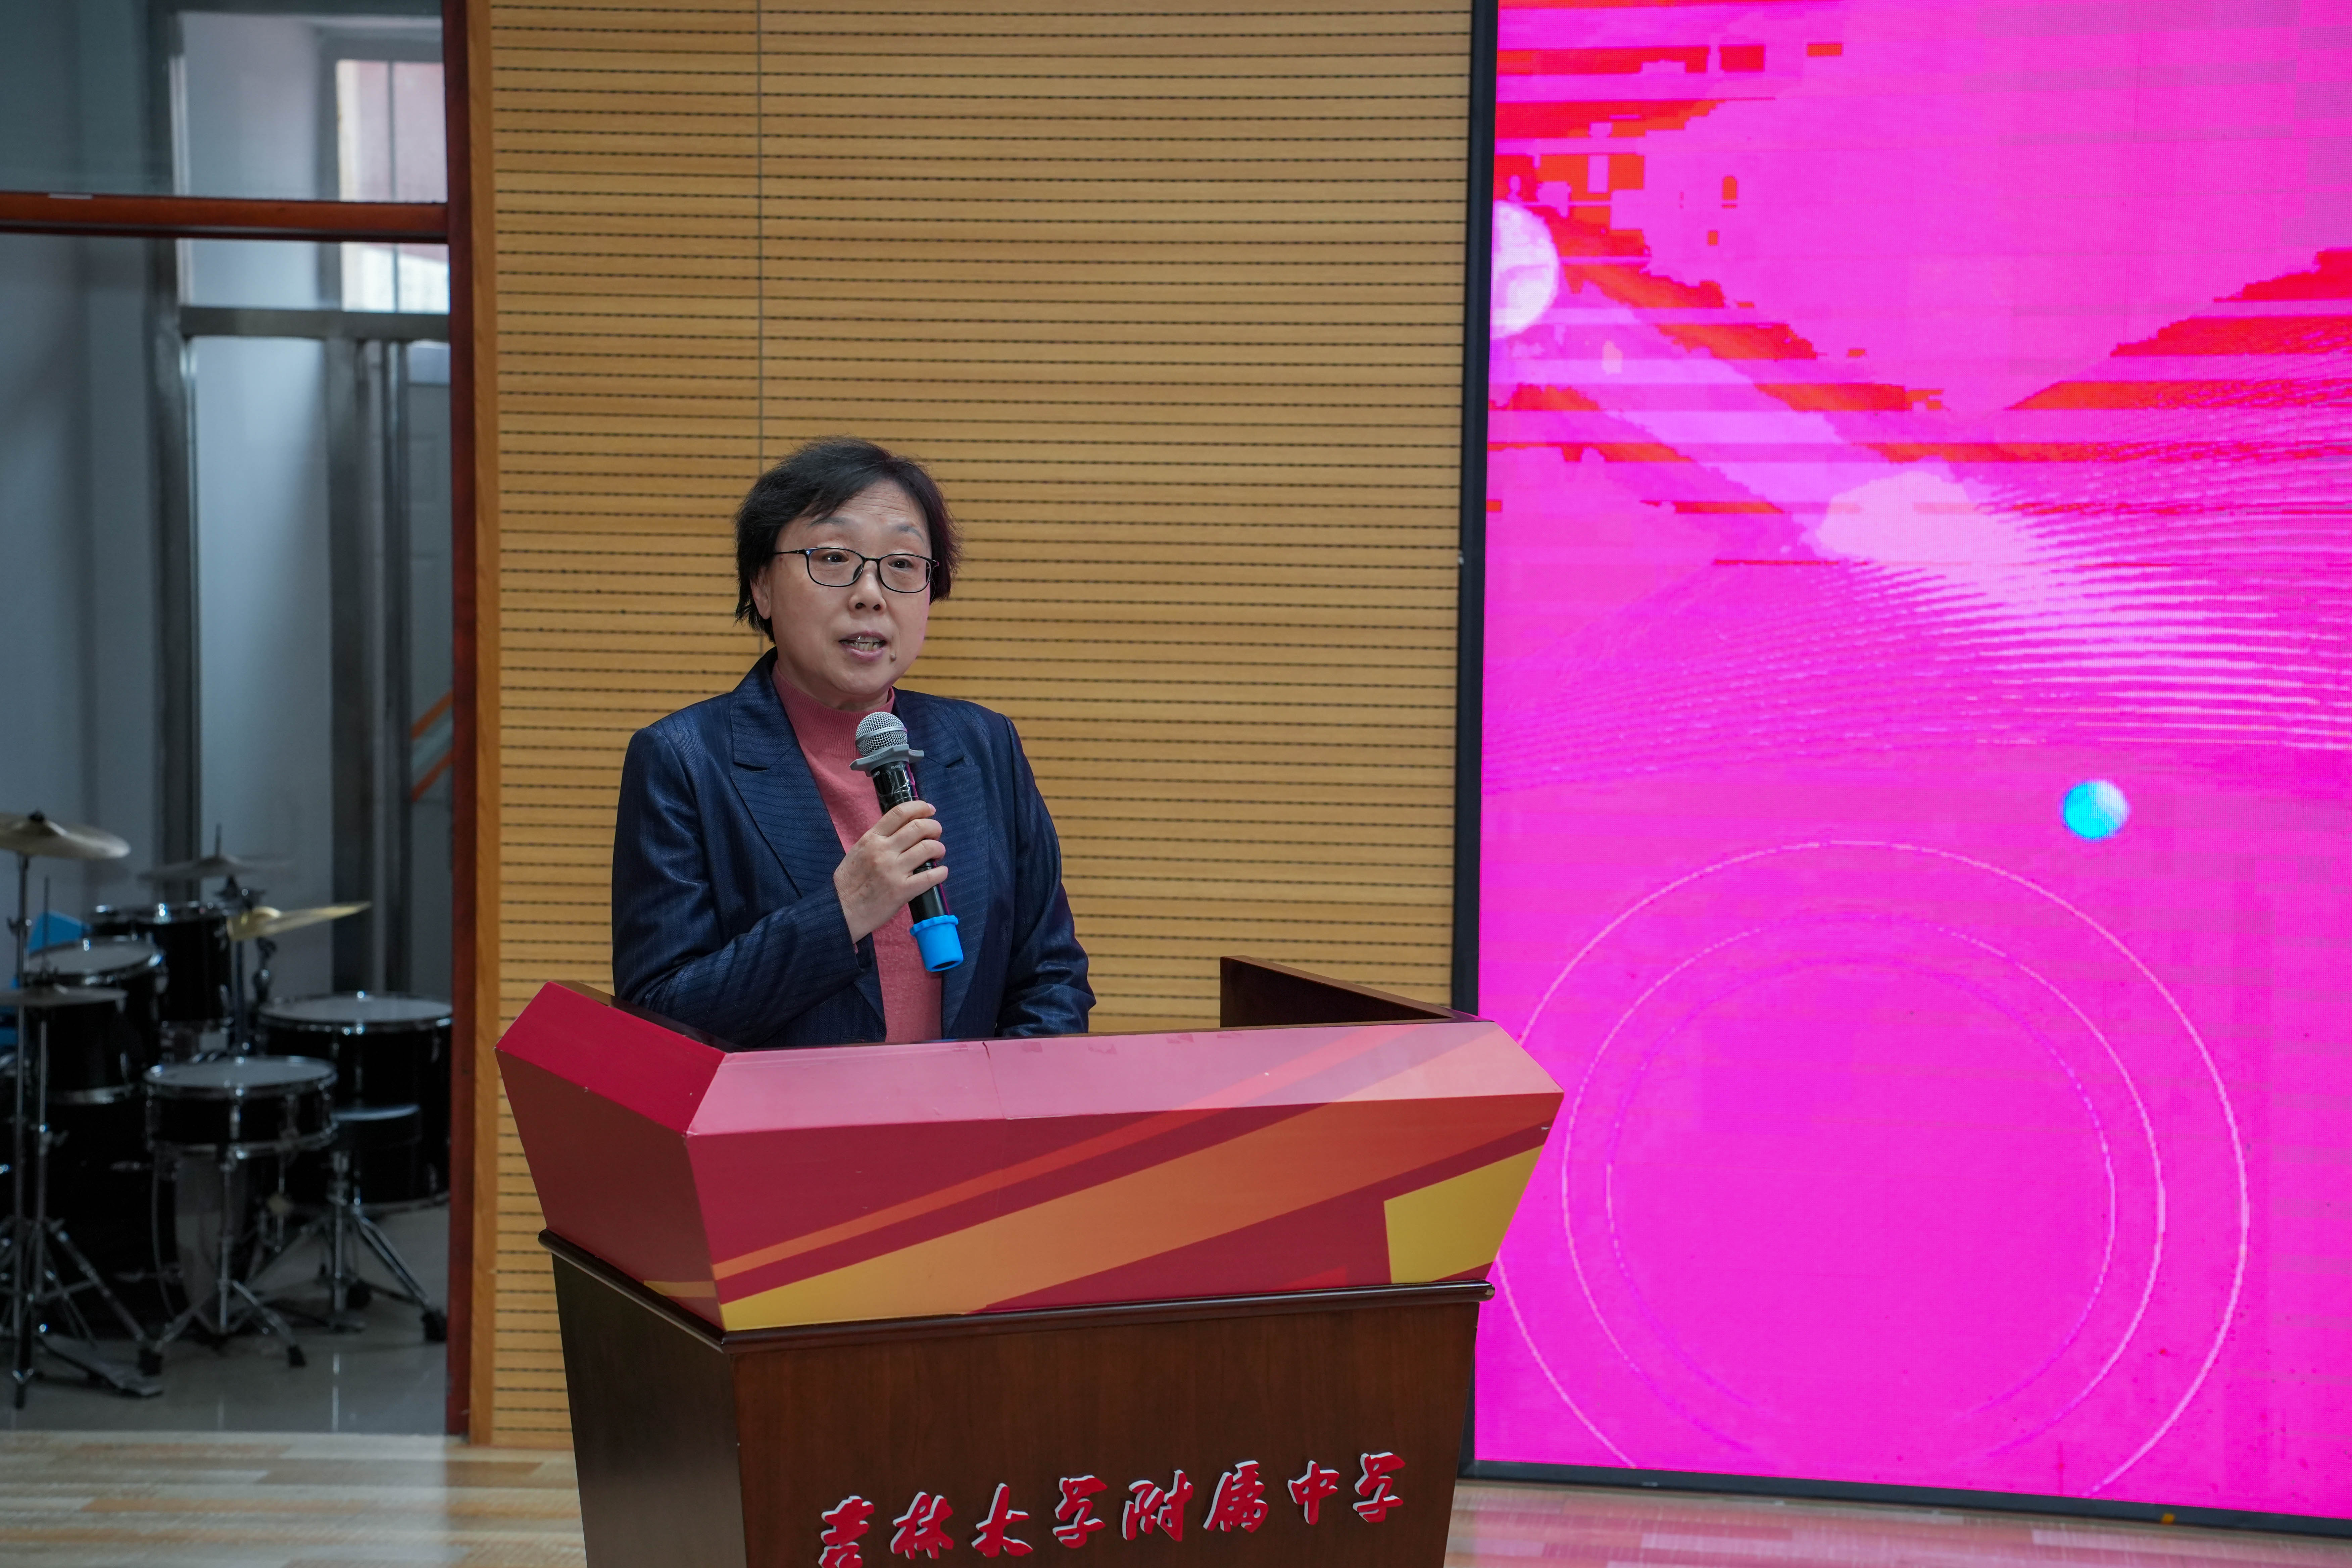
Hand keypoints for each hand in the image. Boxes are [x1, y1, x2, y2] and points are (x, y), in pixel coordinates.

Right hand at [833, 799, 945, 942]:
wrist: (841, 911)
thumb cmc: (849, 882)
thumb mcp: (859, 851)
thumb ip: (878, 839)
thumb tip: (903, 829)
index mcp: (872, 839)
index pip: (899, 813)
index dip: (920, 807)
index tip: (929, 810)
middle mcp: (883, 851)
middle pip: (919, 827)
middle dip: (934, 827)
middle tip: (936, 834)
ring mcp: (893, 870)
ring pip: (928, 848)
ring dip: (939, 848)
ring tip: (938, 853)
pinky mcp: (902, 891)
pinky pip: (930, 876)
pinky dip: (941, 872)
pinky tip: (941, 872)